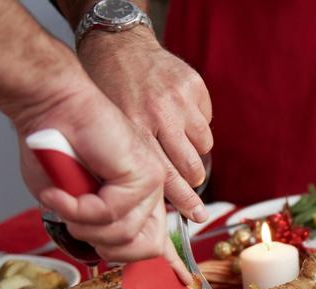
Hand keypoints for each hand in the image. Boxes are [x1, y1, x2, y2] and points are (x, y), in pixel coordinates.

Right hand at [11, 81, 193, 284]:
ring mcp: (150, 183)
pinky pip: (110, 213)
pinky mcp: (143, 174)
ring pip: (123, 235)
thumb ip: (91, 225)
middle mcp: (149, 193)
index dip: (170, 266)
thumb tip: (105, 249)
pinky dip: (79, 207)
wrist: (50, 107)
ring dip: (83, 223)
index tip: (183, 284)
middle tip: (75, 220)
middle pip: (143, 249)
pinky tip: (63, 191)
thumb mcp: (70, 200)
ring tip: (64, 197)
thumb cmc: (52, 149)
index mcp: (137, 200)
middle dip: (103, 246)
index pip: (160, 242)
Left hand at [78, 28, 212, 222]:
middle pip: (191, 165)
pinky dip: (196, 124)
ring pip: (203, 145)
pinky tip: (178, 116)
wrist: (118, 46)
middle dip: (192, 179)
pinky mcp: (193, 86)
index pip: (166, 175)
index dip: (184, 199)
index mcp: (135, 129)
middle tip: (190, 180)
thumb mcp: (111, 128)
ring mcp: (179, 99)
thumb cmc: (109, 92)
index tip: (197, 216)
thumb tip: (155, 197)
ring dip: (195, 150)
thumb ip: (132, 158)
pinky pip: (207, 120)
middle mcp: (159, 114)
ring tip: (178, 142)